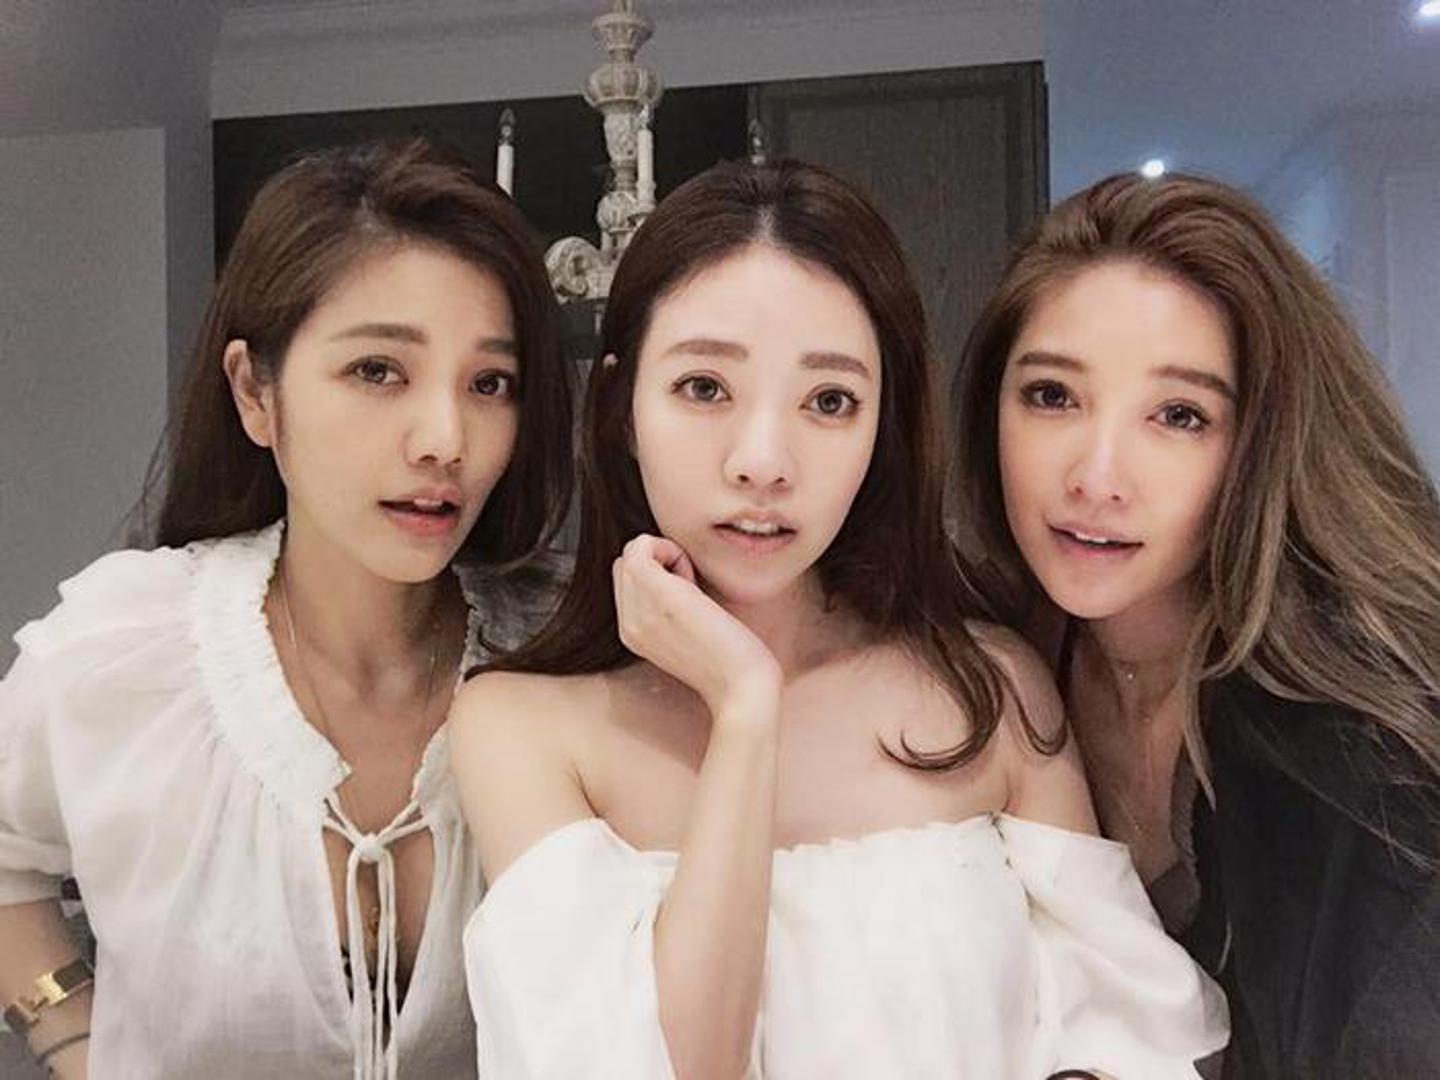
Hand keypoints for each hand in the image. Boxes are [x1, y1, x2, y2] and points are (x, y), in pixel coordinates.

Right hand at [613, 534, 780, 718]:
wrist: (742, 687)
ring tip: (693, 588)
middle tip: (692, 591)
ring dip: (667, 556)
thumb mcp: (688, 635)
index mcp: (633, 634)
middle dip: (659, 563)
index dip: (658, 576)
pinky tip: (692, 581)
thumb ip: (669, 611)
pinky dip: (670, 549)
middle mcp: (628, 624)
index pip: (626, 581)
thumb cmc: (731, 661)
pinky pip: (641, 545)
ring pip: (631, 551)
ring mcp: (637, 610)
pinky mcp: (656, 595)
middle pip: (624, 563)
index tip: (690, 597)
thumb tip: (677, 576)